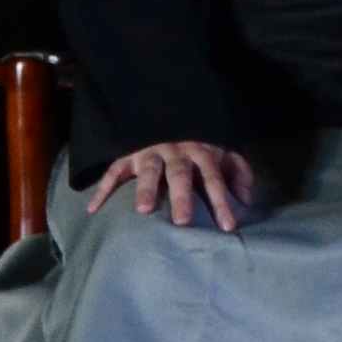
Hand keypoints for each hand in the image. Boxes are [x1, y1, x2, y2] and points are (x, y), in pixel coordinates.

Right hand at [84, 139, 258, 232]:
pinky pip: (114, 171)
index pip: (214, 179)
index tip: (228, 226)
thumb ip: (238, 175)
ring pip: (149, 171)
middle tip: (182, 221)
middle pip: (180, 175)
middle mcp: (177, 151)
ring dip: (146, 189)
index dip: (221, 202)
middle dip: (182, 197)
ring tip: (144, 210)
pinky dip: (102, 189)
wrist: (171, 114)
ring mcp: (151, 152)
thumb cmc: (202, 146)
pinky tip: (93, 209)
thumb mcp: (225, 154)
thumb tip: (247, 201)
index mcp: (203, 153)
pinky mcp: (129, 155)